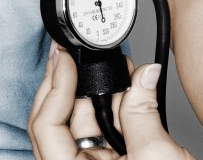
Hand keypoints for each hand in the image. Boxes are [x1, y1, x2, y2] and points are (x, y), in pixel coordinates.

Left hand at [27, 44, 194, 159]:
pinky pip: (107, 132)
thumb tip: (143, 75)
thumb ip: (143, 112)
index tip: (64, 58)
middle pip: (59, 122)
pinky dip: (117, 107)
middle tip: (74, 53)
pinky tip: (127, 87)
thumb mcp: (156, 157)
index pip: (46, 127)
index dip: (54, 87)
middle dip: (71, 84)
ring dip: (99, 92)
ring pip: (84, 124)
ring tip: (116, 66)